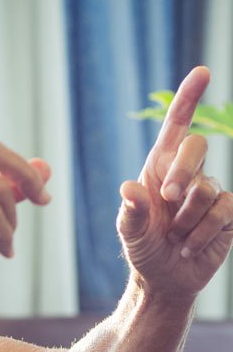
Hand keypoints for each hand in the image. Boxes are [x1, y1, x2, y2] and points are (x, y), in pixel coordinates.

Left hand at [117, 66, 232, 297]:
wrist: (164, 278)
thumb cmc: (144, 248)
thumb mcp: (129, 232)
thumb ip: (130, 211)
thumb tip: (129, 189)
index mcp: (160, 167)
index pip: (176, 126)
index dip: (188, 98)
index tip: (202, 72)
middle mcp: (188, 173)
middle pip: (196, 146)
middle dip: (181, 172)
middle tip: (167, 201)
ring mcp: (211, 191)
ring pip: (205, 189)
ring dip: (185, 220)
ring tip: (173, 239)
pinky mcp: (228, 213)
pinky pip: (222, 212)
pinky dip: (201, 234)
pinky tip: (187, 248)